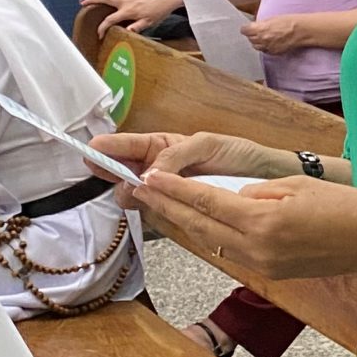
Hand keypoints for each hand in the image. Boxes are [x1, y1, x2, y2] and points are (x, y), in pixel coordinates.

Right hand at [89, 0, 178, 34]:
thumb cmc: (159, 10)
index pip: (110, 19)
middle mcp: (126, 2)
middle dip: (92, 0)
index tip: (100, 34)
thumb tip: (126, 32)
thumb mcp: (149, 22)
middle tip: (82, 3)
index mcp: (129, 10)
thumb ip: (137, 27)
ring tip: (89, 0)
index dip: (102, 28)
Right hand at [98, 127, 298, 203]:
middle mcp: (160, 170)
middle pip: (123, 172)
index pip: (129, 146)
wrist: (265, 180)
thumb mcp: (208, 144)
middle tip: (115, 175)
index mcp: (164, 147)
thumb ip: (177, 154)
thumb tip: (149, 173)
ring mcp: (167, 192)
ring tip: (135, 189)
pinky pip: (155, 211)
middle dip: (113, 172)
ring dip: (129, 192)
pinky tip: (150, 205)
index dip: (109, 148)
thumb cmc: (239, 155)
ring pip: (134, 194)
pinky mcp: (178, 212)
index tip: (90, 151)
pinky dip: (148, 208)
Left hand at [137, 164, 356, 279]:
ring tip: (159, 205)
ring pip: (210, 241)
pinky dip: (208, 235)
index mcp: (262, 221)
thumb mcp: (296, 187)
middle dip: (167, 207)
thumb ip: (257, 193)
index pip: (206, 202)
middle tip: (139, 189)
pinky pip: (229, 250)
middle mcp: (256, 247)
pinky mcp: (269, 271)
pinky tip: (196, 224)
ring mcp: (261, 263)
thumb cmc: (344, 206)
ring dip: (183, 223)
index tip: (149, 176)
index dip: (175, 189)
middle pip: (200, 226)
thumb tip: (232, 198)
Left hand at [245, 14, 316, 54]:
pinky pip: (264, 50)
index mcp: (260, 29)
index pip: (244, 31)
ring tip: (264, 37)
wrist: (301, 31)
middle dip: (252, 35)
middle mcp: (262, 39)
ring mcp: (268, 47)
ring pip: (256, 46)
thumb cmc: (289, 22)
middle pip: (249, 39)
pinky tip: (271, 42)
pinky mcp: (274, 52)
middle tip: (257, 31)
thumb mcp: (272, 18)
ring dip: (258, 42)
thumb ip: (261, 24)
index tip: (247, 28)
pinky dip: (265, 47)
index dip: (246, 28)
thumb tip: (255, 26)